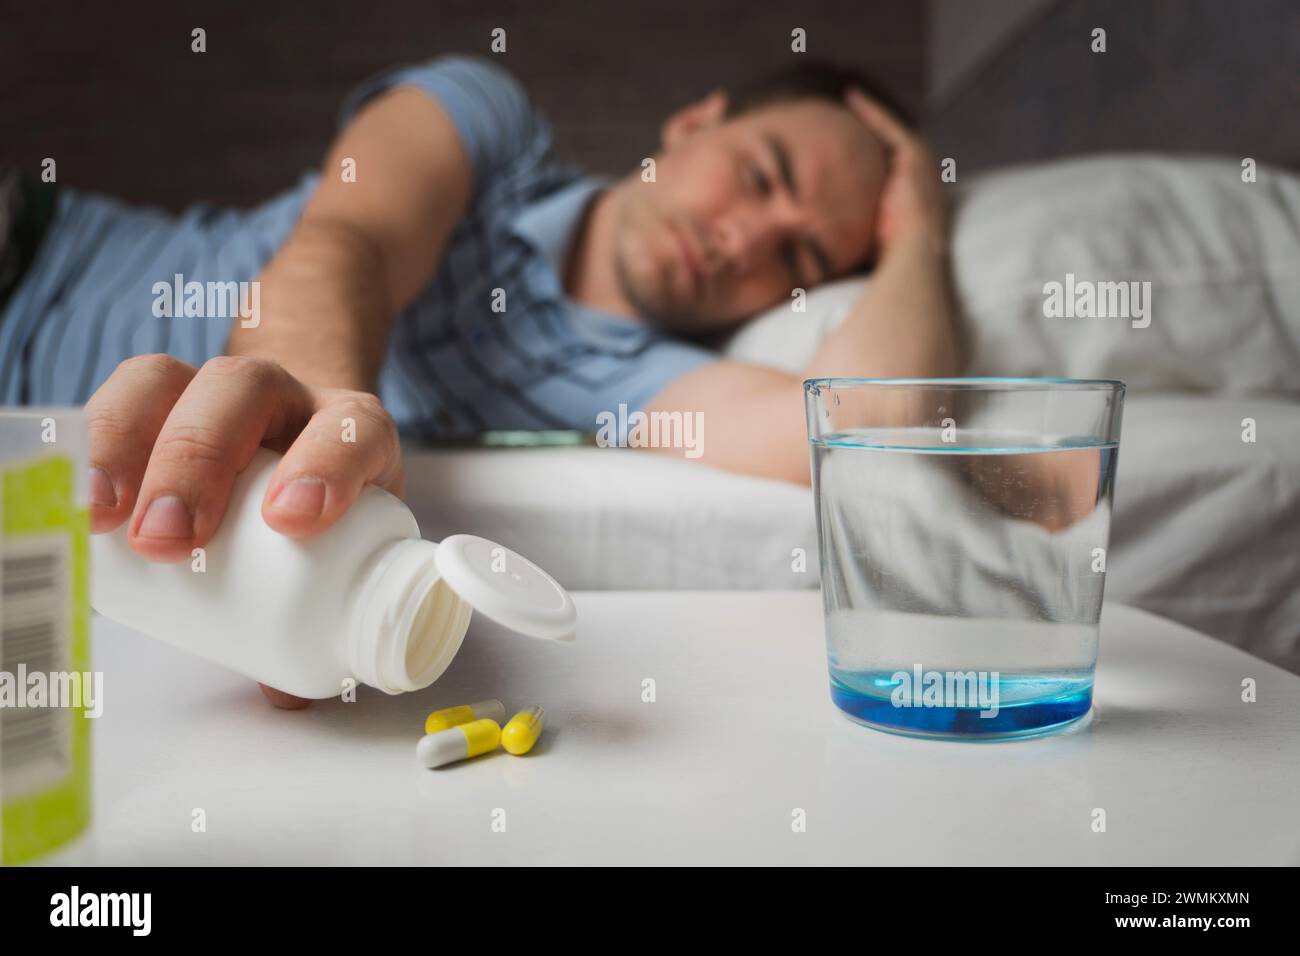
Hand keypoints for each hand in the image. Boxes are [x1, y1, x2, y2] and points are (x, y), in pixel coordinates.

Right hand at [85, 353, 404, 708]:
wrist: (307, 439)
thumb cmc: (334, 507)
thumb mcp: (349, 550)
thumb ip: (325, 618)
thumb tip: (281, 694)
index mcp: (355, 431)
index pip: (350, 431)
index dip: (326, 467)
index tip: (292, 523)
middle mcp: (288, 397)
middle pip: (242, 391)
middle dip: (198, 460)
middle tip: (171, 540)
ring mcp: (219, 388)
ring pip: (170, 380)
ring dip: (128, 445)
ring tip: (106, 522)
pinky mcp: (164, 396)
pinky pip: (122, 396)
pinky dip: (95, 439)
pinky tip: (79, 496)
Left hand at [845, 87, 947, 252]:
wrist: (912, 256)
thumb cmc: (888, 259)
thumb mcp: (867, 237)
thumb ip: (852, 228)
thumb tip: (814, 243)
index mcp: (911, 196)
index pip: (887, 168)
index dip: (868, 156)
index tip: (846, 147)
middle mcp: (920, 176)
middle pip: (891, 144)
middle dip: (872, 128)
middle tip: (850, 110)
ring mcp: (921, 164)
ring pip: (890, 130)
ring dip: (870, 114)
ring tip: (850, 98)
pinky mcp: (915, 155)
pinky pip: (889, 126)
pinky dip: (871, 111)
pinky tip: (852, 98)